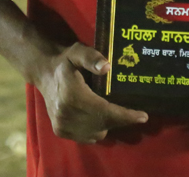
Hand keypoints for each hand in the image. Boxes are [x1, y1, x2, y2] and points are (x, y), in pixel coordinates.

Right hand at [33, 42, 147, 143]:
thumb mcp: (78, 51)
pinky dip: (96, 129)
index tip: (144, 116)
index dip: (126, 116)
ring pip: (97, 133)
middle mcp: (66, 114)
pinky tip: (98, 117)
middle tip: (135, 114)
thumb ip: (92, 57)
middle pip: (103, 124)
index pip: (104, 111)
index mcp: (72, 95)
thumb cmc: (66, 61)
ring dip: (108, 124)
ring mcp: (62, 125)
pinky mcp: (60, 131)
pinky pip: (87, 137)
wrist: (44, 72)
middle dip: (121, 120)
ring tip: (114, 112)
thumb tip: (107, 67)